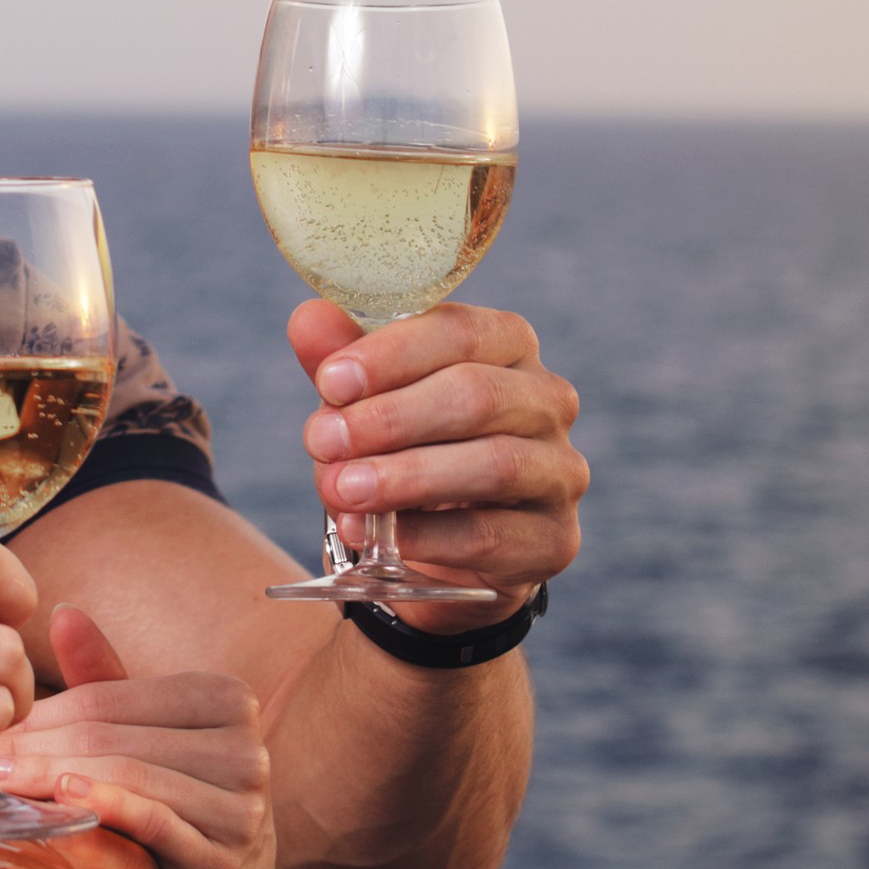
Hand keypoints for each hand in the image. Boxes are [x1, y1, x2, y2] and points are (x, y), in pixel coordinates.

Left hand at [0, 605, 272, 868]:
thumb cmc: (170, 806)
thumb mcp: (141, 735)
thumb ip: (105, 677)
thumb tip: (61, 612)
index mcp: (226, 699)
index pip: (111, 696)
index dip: (46, 713)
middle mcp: (245, 747)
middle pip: (115, 736)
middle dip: (42, 749)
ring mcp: (241, 805)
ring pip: (129, 775)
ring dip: (57, 780)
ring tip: (4, 786)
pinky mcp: (224, 859)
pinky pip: (156, 821)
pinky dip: (106, 807)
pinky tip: (65, 801)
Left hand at [291, 299, 588, 632]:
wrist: (440, 549)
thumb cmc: (407, 451)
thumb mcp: (366, 404)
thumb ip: (341, 363)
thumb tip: (308, 319)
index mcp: (508, 346)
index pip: (459, 331)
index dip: (391, 355)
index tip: (330, 382)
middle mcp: (547, 401)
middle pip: (477, 395)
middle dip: (390, 418)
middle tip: (322, 441)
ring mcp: (559, 472)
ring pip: (493, 464)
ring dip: (407, 477)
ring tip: (343, 490)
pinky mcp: (555, 540)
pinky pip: (491, 536)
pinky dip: (426, 536)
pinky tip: (379, 538)